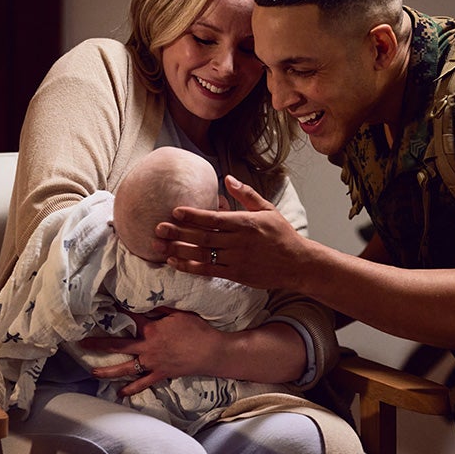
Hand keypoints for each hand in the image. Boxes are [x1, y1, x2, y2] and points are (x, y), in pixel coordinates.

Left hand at [82, 306, 223, 396]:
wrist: (210, 352)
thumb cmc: (197, 330)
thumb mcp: (180, 313)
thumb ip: (163, 308)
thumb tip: (148, 301)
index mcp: (152, 330)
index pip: (131, 318)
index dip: (117, 311)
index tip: (104, 307)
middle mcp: (147, 347)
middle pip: (119, 344)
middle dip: (99, 343)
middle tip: (82, 343)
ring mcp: (152, 363)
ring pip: (125, 367)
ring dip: (108, 370)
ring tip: (93, 371)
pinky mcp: (160, 374)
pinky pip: (142, 383)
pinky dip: (131, 389)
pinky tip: (120, 393)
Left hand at [154, 175, 309, 289]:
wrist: (297, 264)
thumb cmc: (282, 234)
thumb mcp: (268, 209)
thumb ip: (246, 194)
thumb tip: (227, 178)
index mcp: (246, 222)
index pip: (214, 218)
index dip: (193, 215)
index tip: (175, 211)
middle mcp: (239, 241)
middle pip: (203, 236)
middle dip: (178, 232)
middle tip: (157, 228)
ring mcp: (236, 259)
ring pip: (202, 254)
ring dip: (179, 250)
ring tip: (159, 246)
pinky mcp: (236, 274)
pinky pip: (208, 270)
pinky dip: (190, 266)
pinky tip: (175, 262)